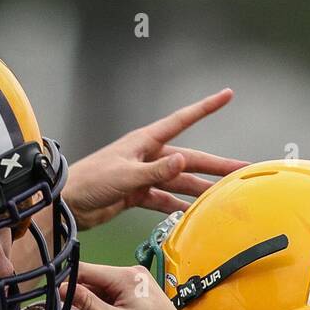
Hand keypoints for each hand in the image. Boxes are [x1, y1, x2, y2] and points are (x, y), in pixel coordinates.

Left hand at [65, 90, 246, 229]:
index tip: (227, 95)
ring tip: (224, 197)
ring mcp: (144, 176)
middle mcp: (148, 156)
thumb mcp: (125, 175)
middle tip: (242, 170)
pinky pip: (164, 200)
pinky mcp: (137, 195)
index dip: (206, 108)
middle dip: (216, 165)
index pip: (182, 120)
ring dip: (200, 190)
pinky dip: (177, 207)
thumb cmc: (90, 181)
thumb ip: (155, 172)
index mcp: (146, 142)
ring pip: (179, 182)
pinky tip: (194, 214)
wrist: (67, 202)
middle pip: (189, 159)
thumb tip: (182, 162)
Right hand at [74, 260, 203, 309]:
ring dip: (95, 305)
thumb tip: (61, 288)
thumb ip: (86, 304)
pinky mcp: (141, 294)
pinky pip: (114, 296)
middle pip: (94, 280)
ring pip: (103, 289)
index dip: (67, 283)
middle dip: (83, 297)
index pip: (85, 270)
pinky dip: (107, 308)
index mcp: (126, 276)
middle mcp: (133, 273)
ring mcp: (139, 283)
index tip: (54, 298)